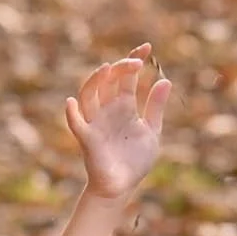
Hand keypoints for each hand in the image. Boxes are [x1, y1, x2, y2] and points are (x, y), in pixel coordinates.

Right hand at [66, 45, 170, 201]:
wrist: (122, 187)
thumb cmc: (134, 160)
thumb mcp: (151, 131)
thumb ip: (155, 107)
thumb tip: (165, 80)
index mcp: (123, 106)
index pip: (125, 77)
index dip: (134, 60)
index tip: (147, 48)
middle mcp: (107, 110)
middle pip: (108, 80)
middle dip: (121, 67)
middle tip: (137, 62)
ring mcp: (96, 123)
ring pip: (89, 95)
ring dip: (95, 81)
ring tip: (107, 69)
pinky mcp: (87, 139)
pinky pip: (76, 124)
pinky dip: (72, 114)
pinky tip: (71, 102)